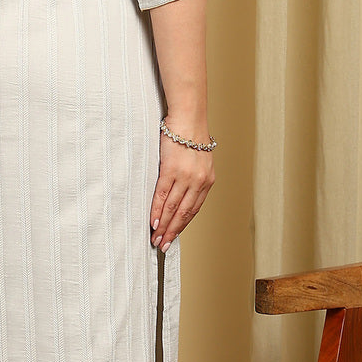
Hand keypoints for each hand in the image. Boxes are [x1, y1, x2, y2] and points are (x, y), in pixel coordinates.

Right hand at [150, 116, 214, 250]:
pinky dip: (158, 210)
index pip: (194, 210)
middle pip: (184, 213)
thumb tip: (180, 195)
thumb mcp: (197, 160)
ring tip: (156, 237)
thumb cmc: (190, 135)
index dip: (182, 226)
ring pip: (174, 207)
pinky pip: (164, 194)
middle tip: (163, 245)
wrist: (188, 116)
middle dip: (173, 231)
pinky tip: (154, 220)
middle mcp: (199, 181)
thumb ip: (192, 178)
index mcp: (207, 181)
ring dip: (164, 225)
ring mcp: (186, 176)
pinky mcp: (172, 169)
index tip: (173, 238)